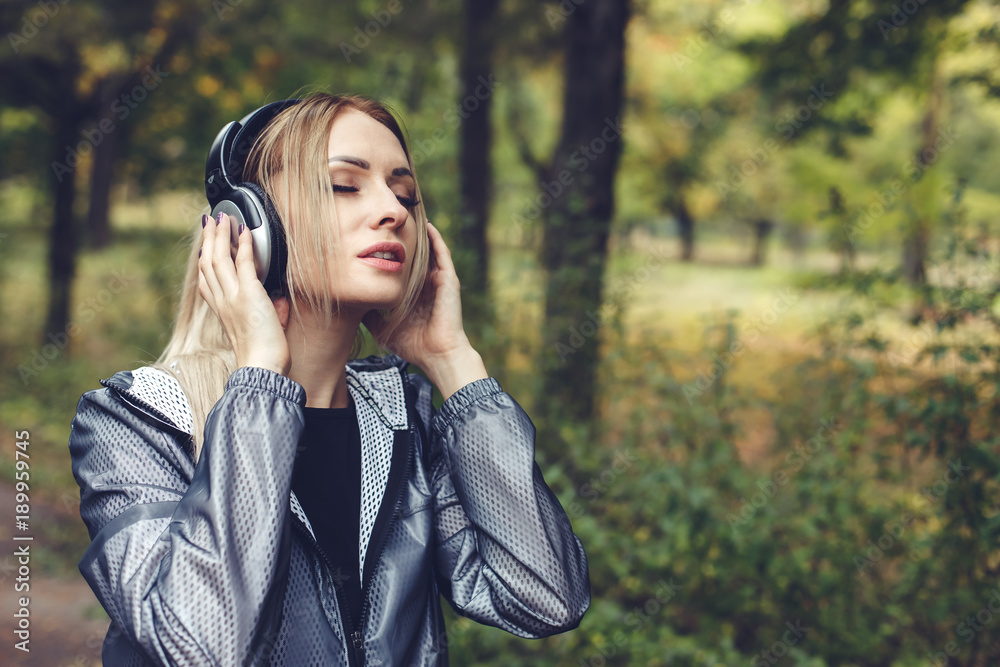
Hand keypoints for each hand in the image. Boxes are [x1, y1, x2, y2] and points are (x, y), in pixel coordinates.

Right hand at [197, 212, 290, 375]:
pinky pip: (243, 262)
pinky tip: (243, 231)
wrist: (262, 368)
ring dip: (221, 235)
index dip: (203, 260)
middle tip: (210, 221)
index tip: (205, 247)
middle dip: (208, 239)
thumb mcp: (262, 329)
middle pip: (208, 263)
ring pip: (219, 258)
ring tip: (223, 218)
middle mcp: (223, 301)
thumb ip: (268, 310)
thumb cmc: (264, 356)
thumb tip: (277, 299)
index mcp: (222, 311)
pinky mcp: (249, 294)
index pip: (206, 281)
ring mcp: (233, 296)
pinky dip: (243, 244)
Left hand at [364, 222, 486, 398]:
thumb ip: (370, 316)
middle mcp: (426, 284)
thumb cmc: (413, 345)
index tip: (373, 240)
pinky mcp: (448, 279)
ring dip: (418, 234)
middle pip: (413, 255)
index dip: (389, 254)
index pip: (400, 268)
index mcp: (412, 293)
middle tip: (388, 222)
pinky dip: (435, 239)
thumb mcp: (382, 328)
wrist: (437, 355)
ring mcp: (438, 280)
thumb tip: (351, 305)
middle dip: (402, 239)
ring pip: (427, 250)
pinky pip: (442, 253)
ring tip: (407, 214)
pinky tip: (426, 225)